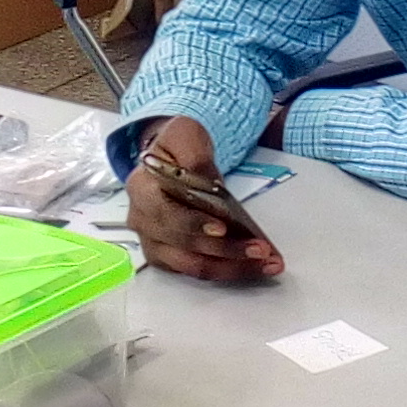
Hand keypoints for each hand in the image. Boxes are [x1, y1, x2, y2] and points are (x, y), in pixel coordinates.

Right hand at [126, 118, 283, 281]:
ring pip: (193, 265)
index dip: (193, 224)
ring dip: (231, 267)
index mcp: (141, 189)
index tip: (223, 228)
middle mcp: (142, 221)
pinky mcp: (168, 257)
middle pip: (184, 245)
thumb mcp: (185, 135)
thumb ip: (195, 157)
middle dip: (225, 249)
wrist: (171, 160)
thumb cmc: (176, 148)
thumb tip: (209, 184)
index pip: (166, 213)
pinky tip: (253, 266)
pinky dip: (227, 270)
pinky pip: (198, 271)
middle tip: (259, 248)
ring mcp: (153, 242)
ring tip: (265, 263)